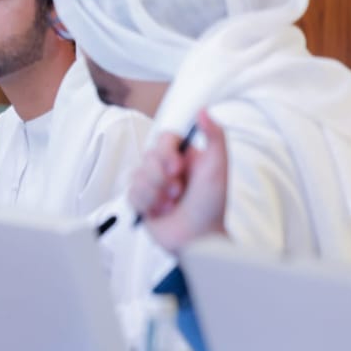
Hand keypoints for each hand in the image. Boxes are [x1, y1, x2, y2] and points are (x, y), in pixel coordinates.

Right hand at [127, 110, 229, 253]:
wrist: (199, 239)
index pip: (164, 138)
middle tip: (178, 190)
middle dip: (162, 177)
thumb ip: (214, 136)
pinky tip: (162, 211)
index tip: (177, 166)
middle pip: (147, 157)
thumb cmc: (211, 206)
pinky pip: (131, 194)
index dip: (166, 151)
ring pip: (137, 176)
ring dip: (157, 193)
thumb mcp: (218, 167)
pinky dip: (148, 204)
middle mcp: (167, 168)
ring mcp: (153, 184)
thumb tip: (204, 110)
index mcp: (184, 156)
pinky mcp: (141, 201)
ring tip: (172, 204)